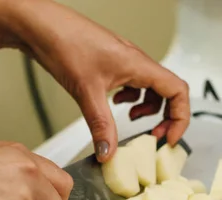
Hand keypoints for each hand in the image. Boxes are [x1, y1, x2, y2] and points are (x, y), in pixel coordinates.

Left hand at [10, 0, 189, 161]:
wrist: (40, 25)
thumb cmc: (64, 42)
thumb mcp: (86, 92)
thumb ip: (101, 126)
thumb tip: (109, 152)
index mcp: (139, 65)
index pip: (178, 91)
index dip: (180, 118)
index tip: (169, 138)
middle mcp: (137, 62)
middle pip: (169, 92)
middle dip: (166, 117)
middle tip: (154, 136)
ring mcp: (126, 62)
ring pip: (152, 89)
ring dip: (148, 109)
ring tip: (132, 120)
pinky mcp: (113, 64)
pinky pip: (135, 84)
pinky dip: (132, 99)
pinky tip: (115, 104)